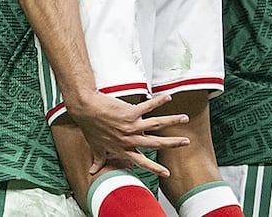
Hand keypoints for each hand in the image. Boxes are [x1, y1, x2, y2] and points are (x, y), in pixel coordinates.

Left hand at [65, 91, 189, 176]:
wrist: (85, 109)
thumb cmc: (90, 127)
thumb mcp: (95, 147)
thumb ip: (98, 160)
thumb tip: (92, 171)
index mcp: (123, 148)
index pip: (142, 161)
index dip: (154, 168)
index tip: (167, 174)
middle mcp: (130, 138)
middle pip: (155, 143)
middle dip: (172, 143)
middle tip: (186, 142)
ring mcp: (131, 125)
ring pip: (156, 124)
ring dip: (172, 121)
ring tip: (184, 119)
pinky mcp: (130, 112)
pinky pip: (147, 106)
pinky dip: (158, 101)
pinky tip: (168, 98)